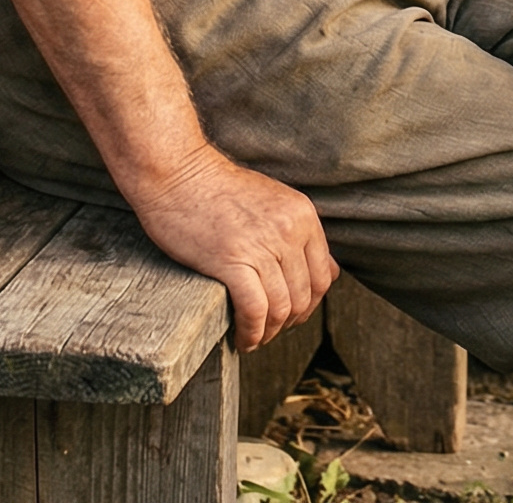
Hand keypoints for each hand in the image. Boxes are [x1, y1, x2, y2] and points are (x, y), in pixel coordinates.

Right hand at [126, 141, 338, 350]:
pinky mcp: (232, 261)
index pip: (324, 275)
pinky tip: (242, 339)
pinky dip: (251, 333)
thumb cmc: (220, 190)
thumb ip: (302, 235)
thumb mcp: (274, 202)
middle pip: (304, 296)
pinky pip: (255, 310)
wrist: (179, 173)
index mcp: (302, 214)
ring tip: (255, 338)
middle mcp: (289, 229)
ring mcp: (262, 245)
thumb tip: (333, 273)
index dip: (309, 304)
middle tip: (271, 330)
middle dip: (289, 322)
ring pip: (281, 308)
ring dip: (269, 332)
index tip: (291, 315)